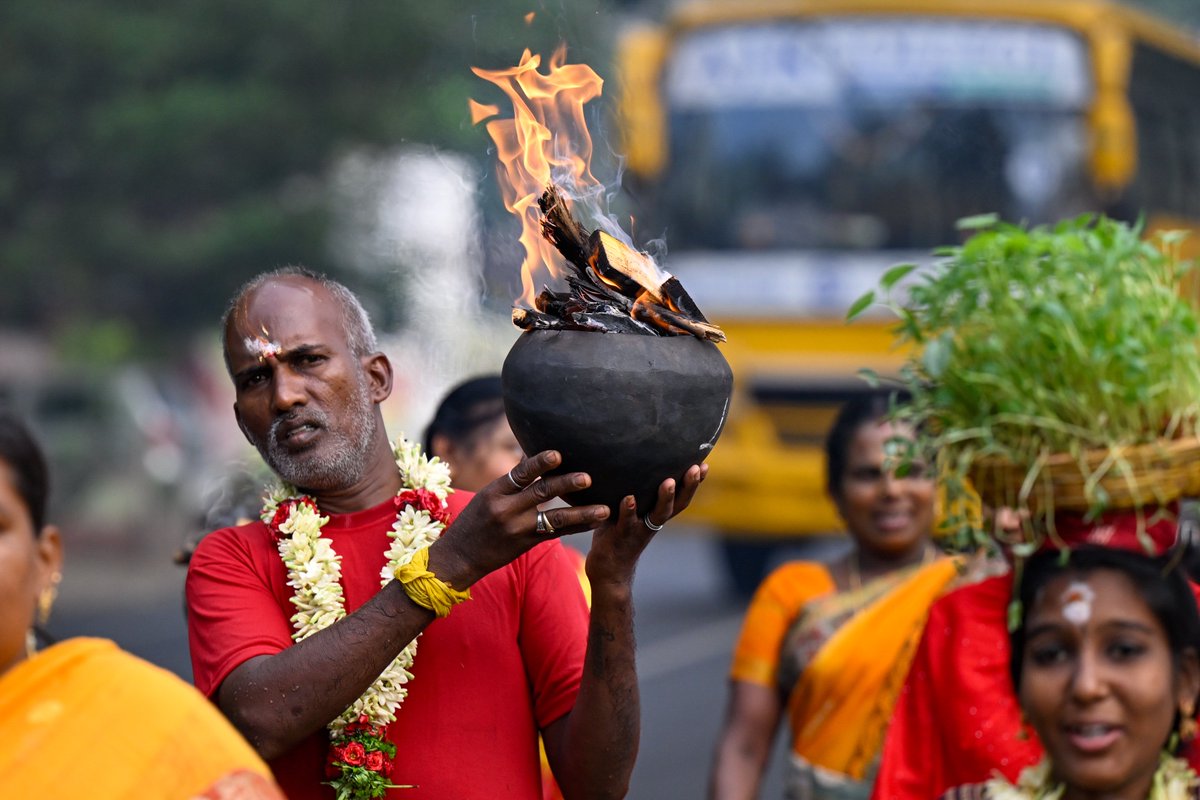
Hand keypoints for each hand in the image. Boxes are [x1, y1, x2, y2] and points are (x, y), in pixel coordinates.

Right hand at [431, 450, 609, 586]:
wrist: (459, 557)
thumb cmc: (474, 521)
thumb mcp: (486, 496)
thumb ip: (511, 481)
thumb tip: (533, 456)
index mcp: (494, 492)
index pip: (519, 473)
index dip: (539, 463)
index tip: (558, 454)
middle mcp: (506, 509)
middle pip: (540, 493)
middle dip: (566, 485)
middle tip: (588, 478)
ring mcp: (517, 529)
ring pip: (554, 518)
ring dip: (581, 513)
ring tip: (603, 509)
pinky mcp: (526, 544)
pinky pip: (555, 534)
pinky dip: (576, 527)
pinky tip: (594, 522)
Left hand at [586, 463, 707, 588]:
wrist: (608, 570)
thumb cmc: (618, 533)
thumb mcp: (631, 512)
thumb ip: (637, 493)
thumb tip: (636, 463)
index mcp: (658, 515)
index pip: (682, 497)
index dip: (695, 483)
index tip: (705, 465)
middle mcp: (654, 522)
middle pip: (678, 504)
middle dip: (689, 486)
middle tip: (696, 468)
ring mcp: (640, 530)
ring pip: (658, 514)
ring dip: (665, 498)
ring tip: (668, 482)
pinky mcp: (622, 536)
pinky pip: (627, 522)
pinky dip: (628, 510)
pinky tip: (628, 498)